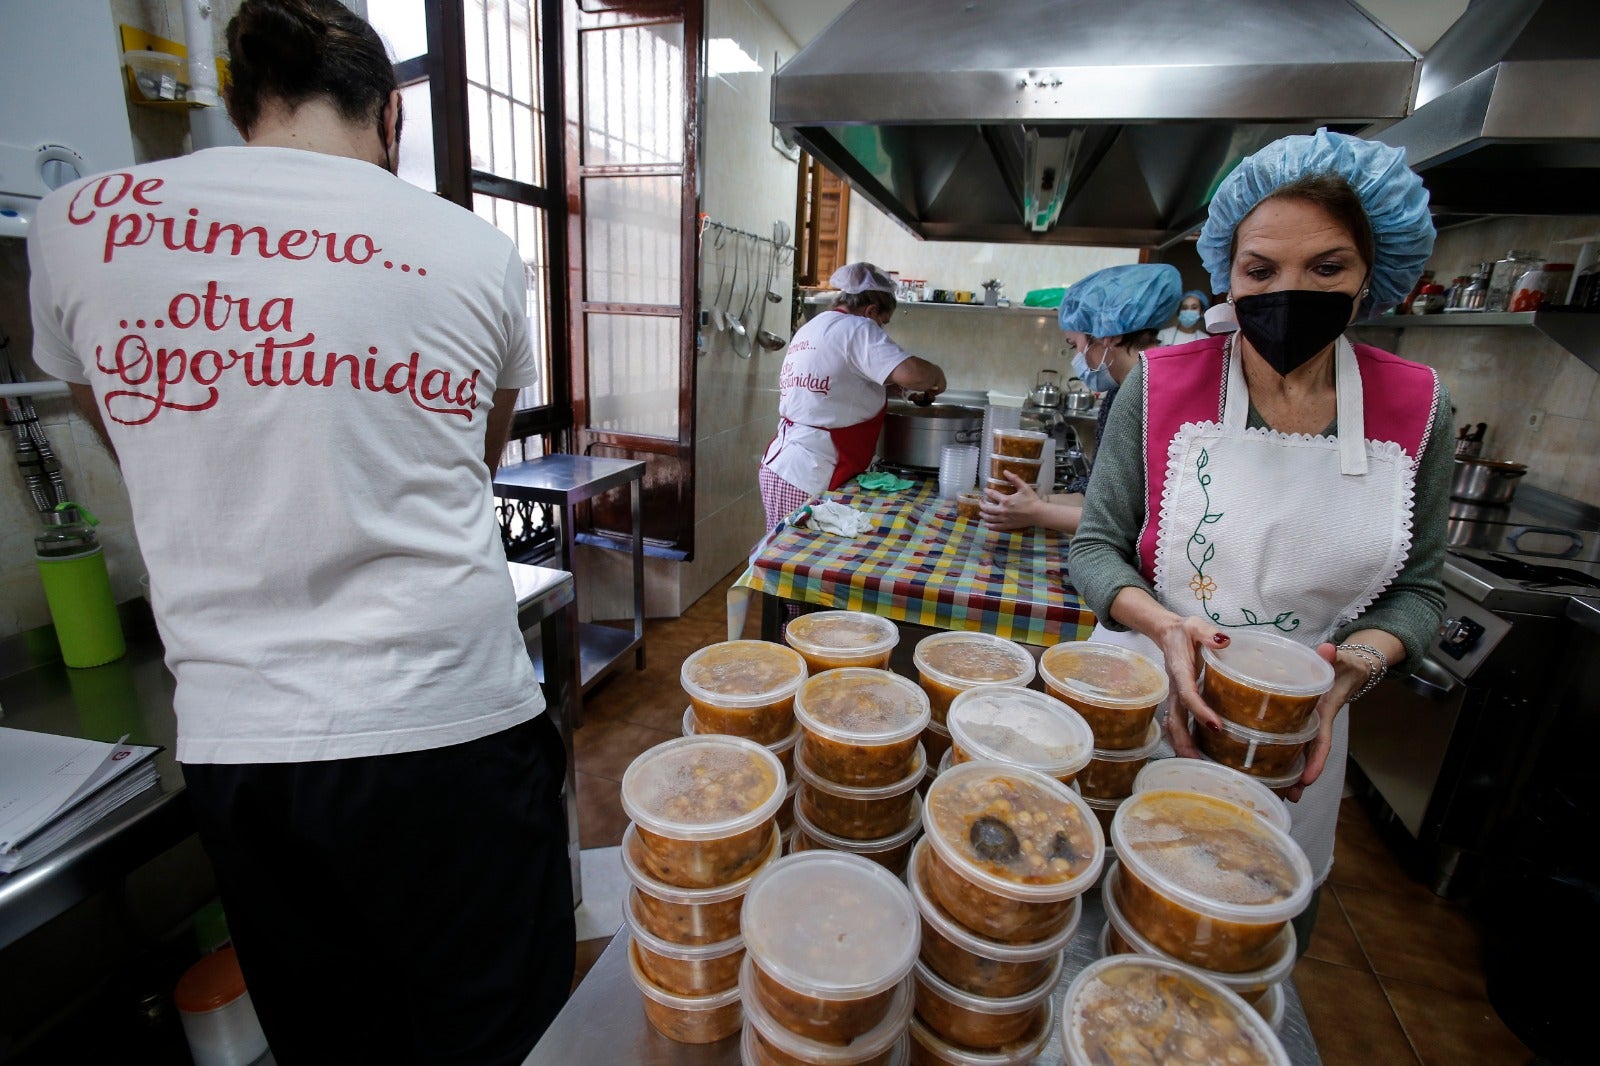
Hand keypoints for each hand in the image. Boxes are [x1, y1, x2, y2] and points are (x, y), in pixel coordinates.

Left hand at [980, 473, 1040, 530]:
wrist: (1039, 514)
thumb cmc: (1032, 500)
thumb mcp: (1024, 487)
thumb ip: (1014, 479)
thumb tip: (1005, 471)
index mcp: (1006, 500)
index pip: (992, 495)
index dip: (987, 491)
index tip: (985, 490)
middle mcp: (1003, 511)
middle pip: (987, 508)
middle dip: (982, 505)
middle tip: (980, 502)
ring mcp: (1005, 519)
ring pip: (990, 518)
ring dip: (983, 515)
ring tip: (981, 513)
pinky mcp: (1008, 526)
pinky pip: (996, 527)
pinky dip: (990, 526)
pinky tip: (986, 524)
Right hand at [1157, 615, 1231, 758]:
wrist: (1166, 633)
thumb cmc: (1183, 631)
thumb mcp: (1194, 625)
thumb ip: (1207, 633)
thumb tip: (1224, 641)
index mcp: (1179, 671)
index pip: (1188, 694)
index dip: (1200, 711)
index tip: (1216, 726)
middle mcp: (1175, 687)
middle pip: (1176, 718)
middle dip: (1184, 739)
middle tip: (1197, 760)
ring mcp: (1175, 695)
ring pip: (1175, 723)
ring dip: (1182, 743)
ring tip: (1195, 764)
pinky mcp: (1179, 699)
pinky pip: (1179, 721)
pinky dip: (1185, 737)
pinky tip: (1196, 752)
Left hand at [1284, 642, 1368, 801]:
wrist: (1344, 667)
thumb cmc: (1340, 665)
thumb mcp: (1338, 660)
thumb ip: (1333, 656)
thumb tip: (1330, 648)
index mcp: (1322, 713)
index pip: (1321, 742)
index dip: (1315, 761)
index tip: (1310, 779)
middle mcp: (1313, 723)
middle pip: (1307, 755)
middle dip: (1301, 776)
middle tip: (1291, 796)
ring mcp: (1304, 724)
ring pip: (1297, 752)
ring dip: (1289, 772)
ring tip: (1280, 793)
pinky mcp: (1294, 720)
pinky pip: (1287, 740)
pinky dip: (1279, 754)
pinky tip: (1264, 767)